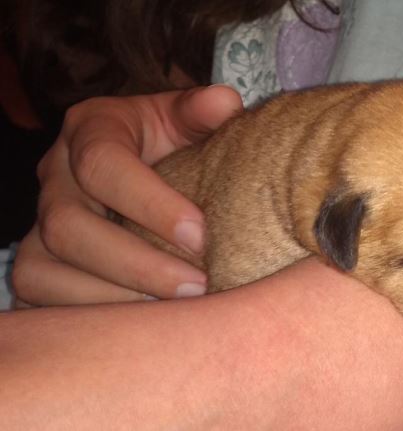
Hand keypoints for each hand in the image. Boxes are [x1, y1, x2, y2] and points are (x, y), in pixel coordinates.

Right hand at [12, 85, 242, 304]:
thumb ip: (202, 111)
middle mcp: (55, 176)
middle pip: (68, 227)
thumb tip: (225, 102)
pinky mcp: (36, 262)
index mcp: (91, 129)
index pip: (102, 164)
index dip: (150, 204)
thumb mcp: (184, 119)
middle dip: (137, 265)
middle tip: (198, 287)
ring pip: (45, 270)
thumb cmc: (170, 143)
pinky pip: (41, 298)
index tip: (201, 235)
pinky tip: (145, 322)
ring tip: (178, 313)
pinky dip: (91, 315)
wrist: (144, 167)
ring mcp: (37, 222)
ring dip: (115, 298)